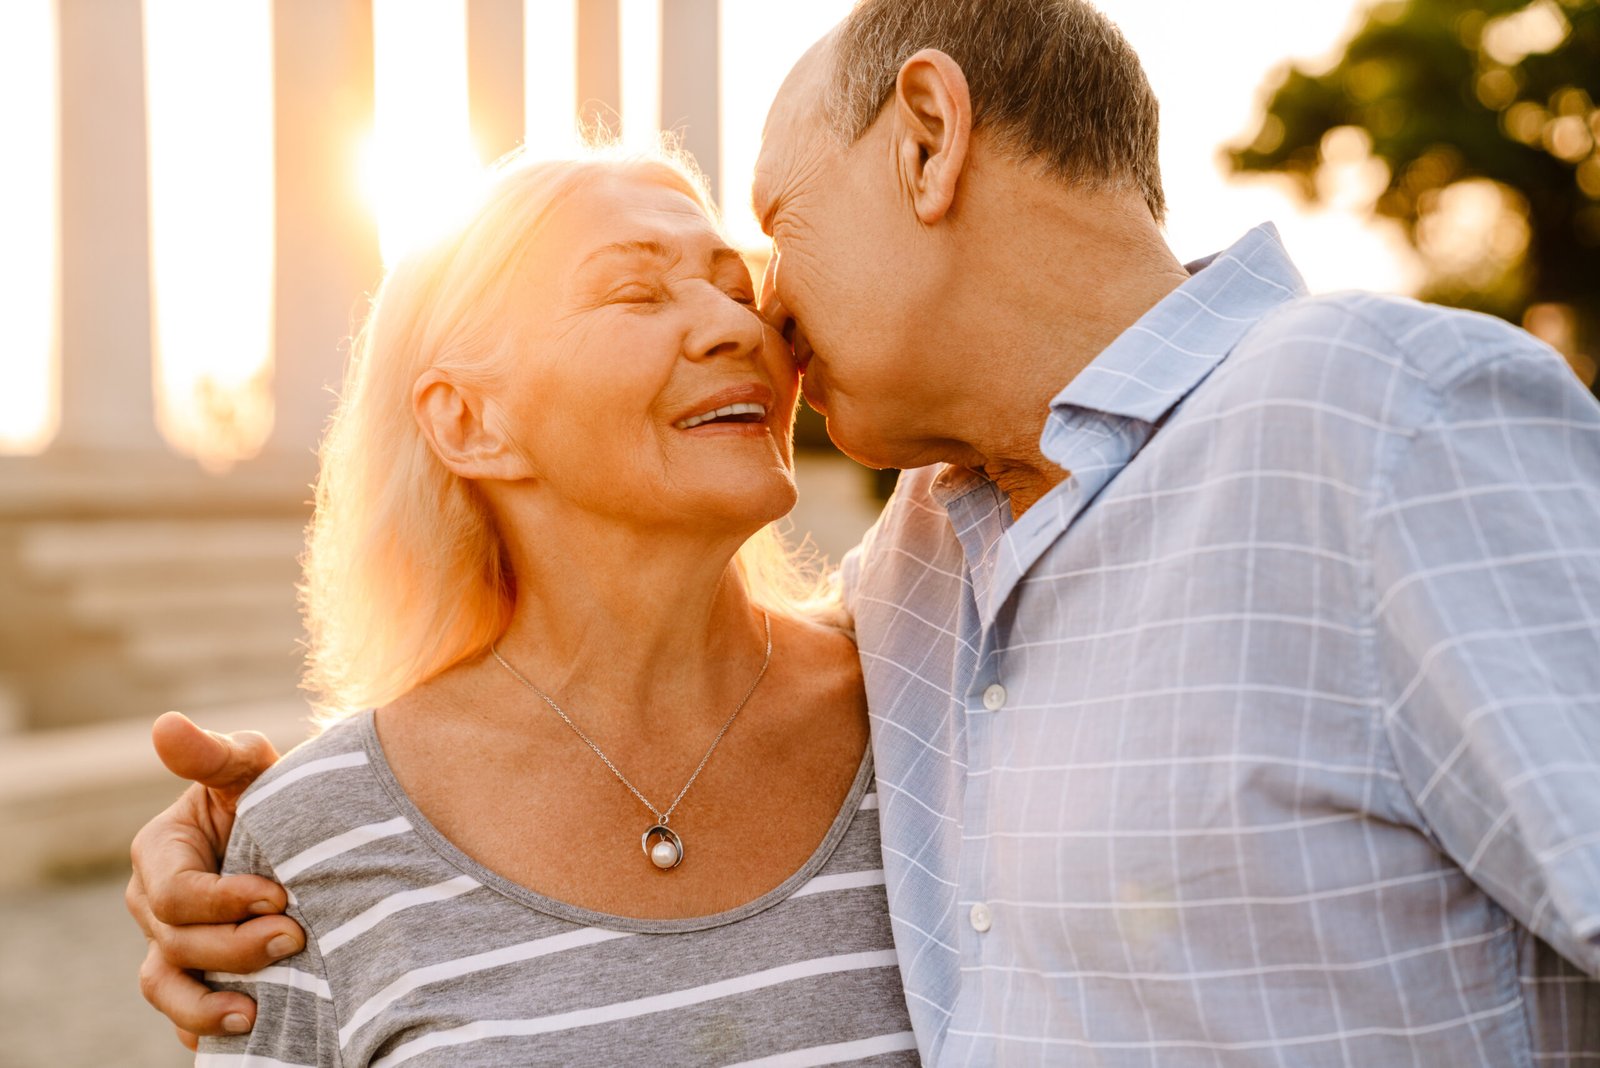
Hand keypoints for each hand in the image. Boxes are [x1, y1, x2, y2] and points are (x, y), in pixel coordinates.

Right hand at [126, 712, 302, 1049]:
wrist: (307, 834)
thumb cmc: (273, 793)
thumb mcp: (249, 766)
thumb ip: (213, 753)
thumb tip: (165, 725)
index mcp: (159, 852)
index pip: (177, 893)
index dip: (224, 900)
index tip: (280, 893)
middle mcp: (155, 904)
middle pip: (179, 942)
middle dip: (236, 946)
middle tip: (297, 937)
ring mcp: (173, 944)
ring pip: (169, 986)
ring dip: (207, 1005)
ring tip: (254, 1011)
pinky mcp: (199, 975)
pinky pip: (187, 1013)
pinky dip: (207, 1026)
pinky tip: (250, 1031)